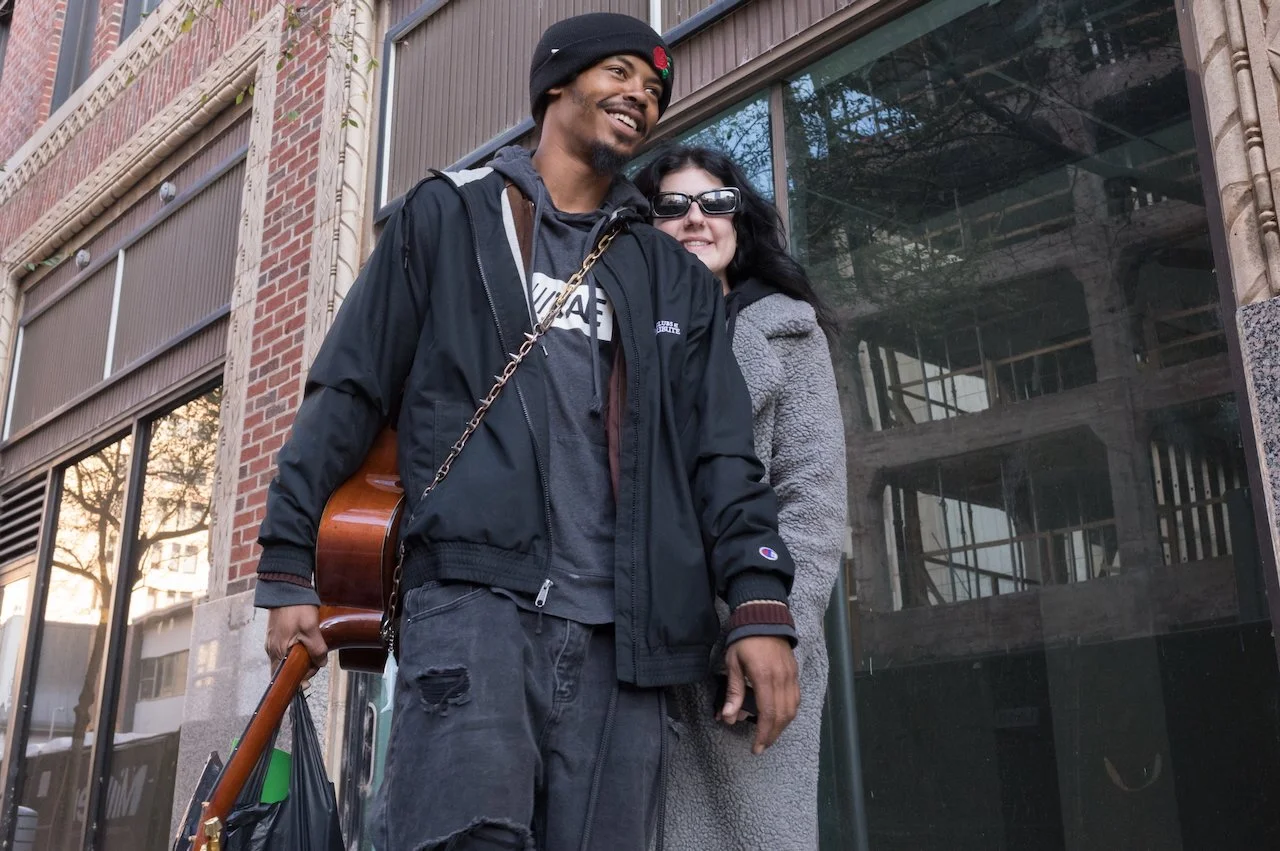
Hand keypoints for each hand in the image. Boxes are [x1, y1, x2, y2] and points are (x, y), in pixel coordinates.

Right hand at [265, 605, 327, 679]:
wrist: (285, 588)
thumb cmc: (296, 608)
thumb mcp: (311, 629)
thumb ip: (316, 649)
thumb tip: (320, 663)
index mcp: (278, 652)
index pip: (281, 677)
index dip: (296, 681)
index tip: (309, 681)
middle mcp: (272, 649)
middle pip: (285, 669)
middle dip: (302, 668)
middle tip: (317, 660)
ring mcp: (273, 641)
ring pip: (287, 658)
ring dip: (301, 657)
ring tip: (314, 649)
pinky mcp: (276, 634)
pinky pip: (286, 648)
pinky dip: (296, 649)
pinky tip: (306, 642)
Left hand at [720, 635, 798, 753]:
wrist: (763, 616)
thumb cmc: (744, 640)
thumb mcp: (733, 662)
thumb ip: (733, 690)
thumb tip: (728, 717)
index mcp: (765, 677)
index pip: (768, 714)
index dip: (763, 734)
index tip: (756, 748)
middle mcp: (782, 679)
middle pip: (783, 716)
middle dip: (772, 735)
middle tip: (761, 746)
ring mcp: (791, 676)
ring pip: (792, 710)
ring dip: (782, 726)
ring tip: (769, 736)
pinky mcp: (795, 673)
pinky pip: (796, 699)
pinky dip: (789, 713)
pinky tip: (779, 718)